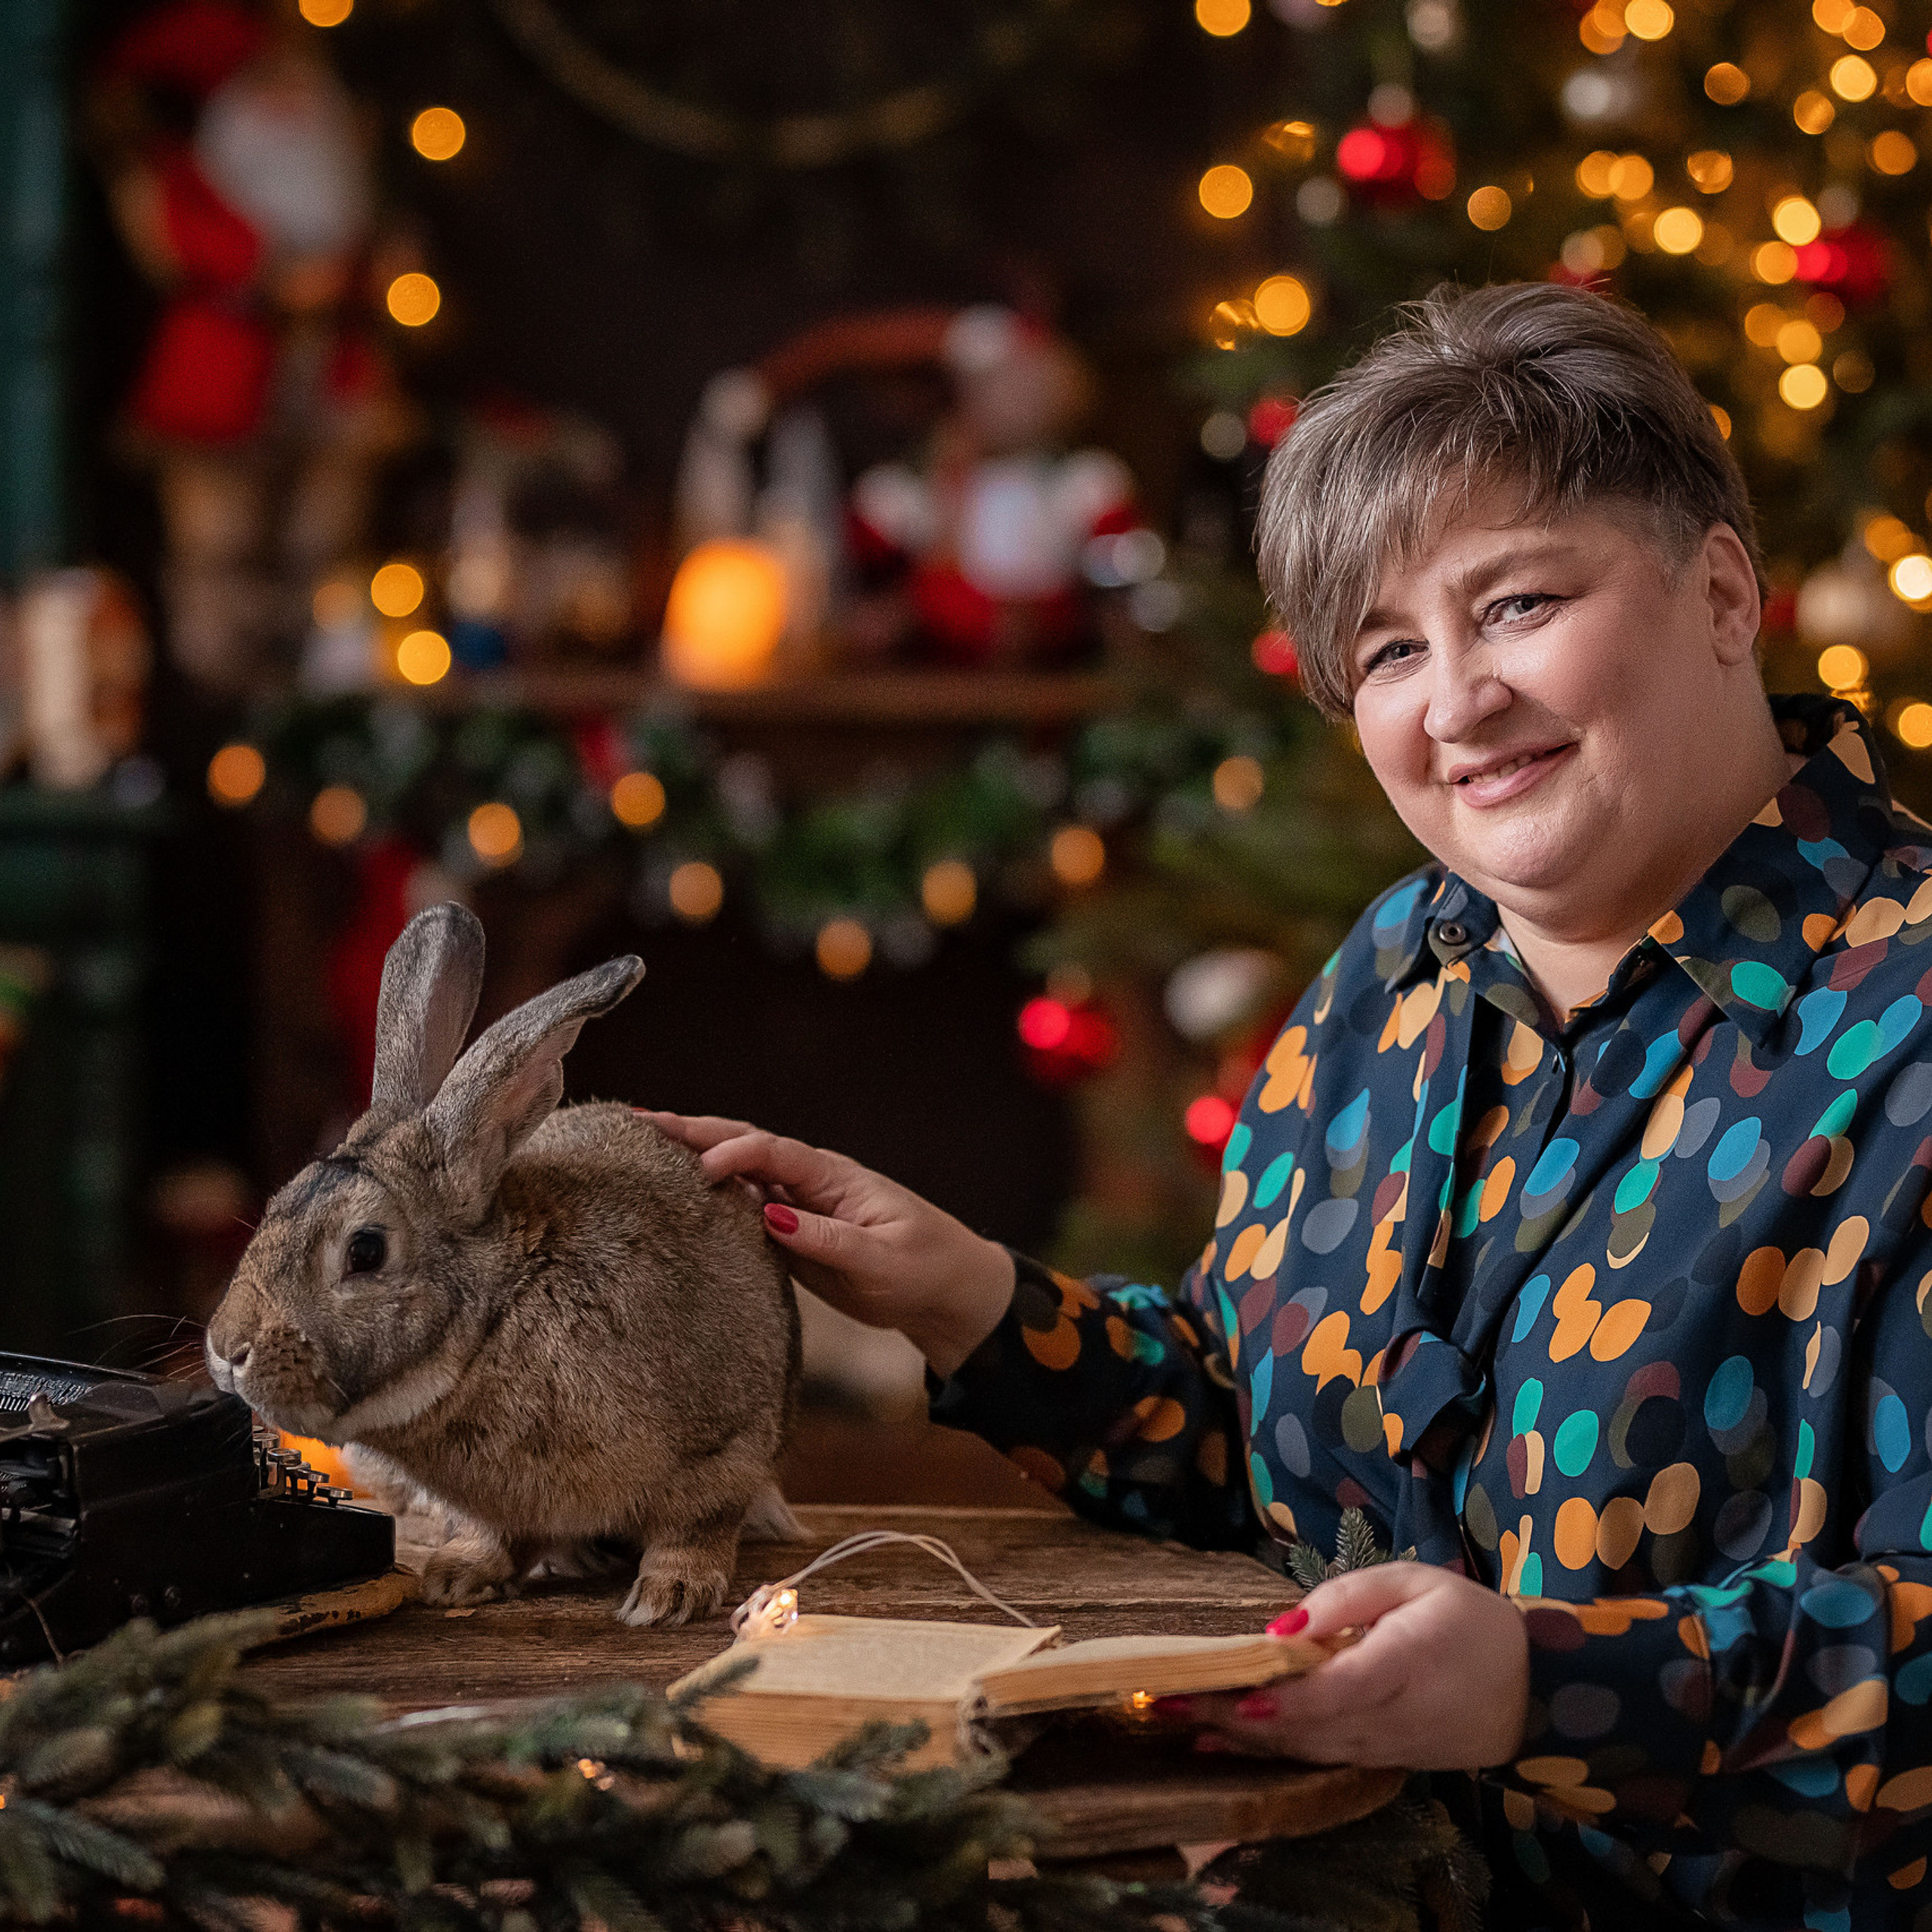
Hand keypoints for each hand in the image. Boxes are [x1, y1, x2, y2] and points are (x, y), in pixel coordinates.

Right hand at [636, 1112, 1015, 1375]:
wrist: (947, 1293)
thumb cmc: (925, 1269)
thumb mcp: (883, 1260)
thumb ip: (828, 1240)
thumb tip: (770, 1217)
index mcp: (835, 1177)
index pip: (776, 1154)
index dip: (737, 1154)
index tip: (703, 1169)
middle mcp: (810, 1182)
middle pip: (746, 1146)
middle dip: (695, 1131)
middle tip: (641, 1120)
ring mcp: (797, 1206)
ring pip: (737, 1173)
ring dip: (692, 1155)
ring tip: (640, 1142)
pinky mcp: (790, 1234)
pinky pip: (741, 1209)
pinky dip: (705, 1195)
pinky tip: (672, 1190)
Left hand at [1170, 1563, 1528, 1769]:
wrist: (1533, 1689)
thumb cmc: (1466, 1618)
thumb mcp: (1413, 1580)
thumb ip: (1347, 1598)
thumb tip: (1283, 1626)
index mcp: (1410, 1662)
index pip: (1343, 1687)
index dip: (1291, 1698)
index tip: (1243, 1696)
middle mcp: (1397, 1715)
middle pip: (1312, 1724)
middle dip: (1240, 1718)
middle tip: (1175, 1701)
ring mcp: (1391, 1747)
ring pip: (1310, 1749)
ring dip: (1245, 1739)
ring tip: (1184, 1720)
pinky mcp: (1386, 1762)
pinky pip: (1322, 1759)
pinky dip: (1272, 1754)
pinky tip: (1224, 1745)